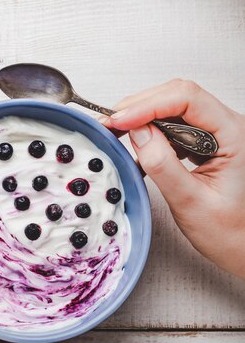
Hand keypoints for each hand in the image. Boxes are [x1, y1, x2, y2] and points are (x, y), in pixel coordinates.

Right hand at [100, 79, 244, 279]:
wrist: (242, 245)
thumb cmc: (228, 230)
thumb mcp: (189, 201)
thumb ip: (162, 164)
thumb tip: (137, 133)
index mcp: (233, 134)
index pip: (187, 99)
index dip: (148, 105)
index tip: (120, 121)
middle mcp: (226, 127)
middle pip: (177, 97)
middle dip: (140, 107)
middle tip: (110, 125)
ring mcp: (214, 133)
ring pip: (171, 108)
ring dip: (141, 118)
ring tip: (117, 134)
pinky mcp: (202, 143)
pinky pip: (171, 126)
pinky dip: (148, 132)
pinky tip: (135, 147)